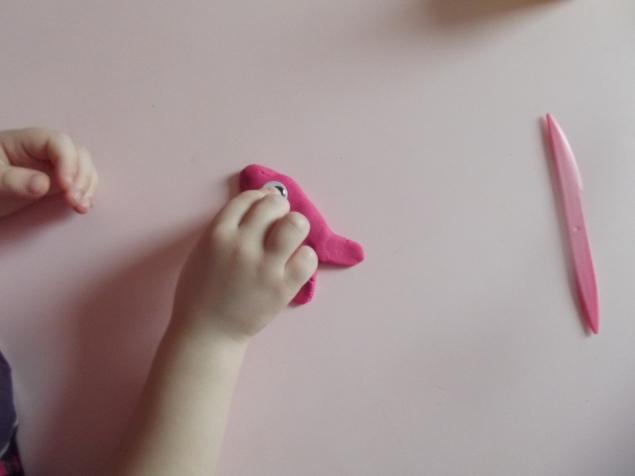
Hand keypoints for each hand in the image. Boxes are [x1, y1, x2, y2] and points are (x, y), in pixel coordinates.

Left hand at [0, 128, 98, 217]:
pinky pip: (81, 182)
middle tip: (75, 201)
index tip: (65, 186)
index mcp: (24, 142)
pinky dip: (87, 193)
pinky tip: (83, 206)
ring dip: (88, 187)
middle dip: (81, 176)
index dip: (67, 161)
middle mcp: (44, 151)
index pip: (56, 142)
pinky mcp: (58, 183)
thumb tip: (44, 185)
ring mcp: (53, 167)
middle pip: (76, 153)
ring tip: (81, 208)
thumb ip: (13, 181)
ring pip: (83, 167)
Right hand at [173, 187, 317, 341]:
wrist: (207, 332)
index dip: (261, 198)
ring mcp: (264, 267)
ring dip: (295, 227)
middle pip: (274, 205)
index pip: (249, 198)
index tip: (266, 207)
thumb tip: (265, 199)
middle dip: (279, 209)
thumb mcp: (204, 248)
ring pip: (296, 225)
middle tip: (278, 224)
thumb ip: (229, 224)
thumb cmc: (201, 290)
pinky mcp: (282, 288)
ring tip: (289, 240)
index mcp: (217, 233)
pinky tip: (293, 262)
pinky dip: (304, 256)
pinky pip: (308, 258)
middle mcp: (242, 246)